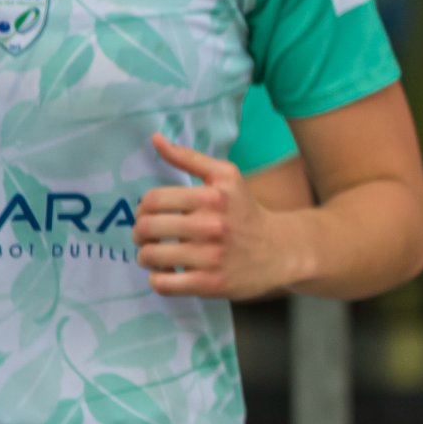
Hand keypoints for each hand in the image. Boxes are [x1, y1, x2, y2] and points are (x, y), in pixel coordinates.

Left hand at [134, 134, 303, 297]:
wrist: (281, 251)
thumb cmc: (246, 212)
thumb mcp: (226, 177)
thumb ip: (189, 158)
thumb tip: (155, 139)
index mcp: (213, 197)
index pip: (153, 200)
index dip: (144, 208)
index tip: (153, 214)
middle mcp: (212, 226)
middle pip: (147, 228)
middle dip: (141, 233)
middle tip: (151, 236)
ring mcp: (212, 257)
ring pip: (150, 257)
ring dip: (147, 257)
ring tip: (158, 255)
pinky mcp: (211, 284)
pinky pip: (163, 284)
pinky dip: (158, 279)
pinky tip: (169, 273)